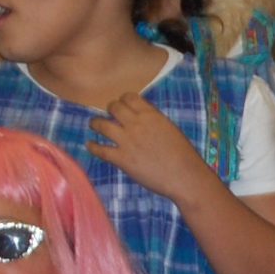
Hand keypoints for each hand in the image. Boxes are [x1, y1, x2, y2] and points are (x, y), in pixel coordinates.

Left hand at [87, 91, 212, 202]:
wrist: (184, 176)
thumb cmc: (183, 155)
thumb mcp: (170, 129)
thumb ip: (154, 121)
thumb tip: (144, 120)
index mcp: (151, 115)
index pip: (129, 97)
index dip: (123, 100)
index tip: (122, 105)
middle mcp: (136, 124)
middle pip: (114, 107)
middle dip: (110, 109)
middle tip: (109, 115)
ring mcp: (127, 141)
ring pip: (102, 125)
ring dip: (95, 123)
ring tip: (93, 125)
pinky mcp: (122, 159)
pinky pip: (101, 150)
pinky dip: (93, 147)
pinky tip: (90, 145)